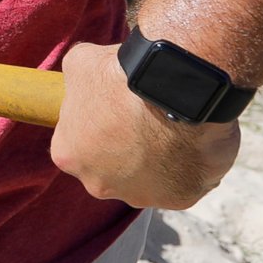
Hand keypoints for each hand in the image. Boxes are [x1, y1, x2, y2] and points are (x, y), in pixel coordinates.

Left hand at [48, 41, 239, 210]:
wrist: (174, 89)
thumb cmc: (122, 77)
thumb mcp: (80, 63)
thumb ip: (75, 80)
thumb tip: (81, 78)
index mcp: (68, 155)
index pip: (78, 144)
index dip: (97, 125)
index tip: (115, 110)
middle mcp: (98, 184)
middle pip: (111, 168)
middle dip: (125, 147)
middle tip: (144, 119)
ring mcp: (140, 195)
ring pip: (148, 178)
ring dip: (158, 159)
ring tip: (172, 127)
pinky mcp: (179, 199)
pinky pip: (183, 183)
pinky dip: (190, 166)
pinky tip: (194, 141)